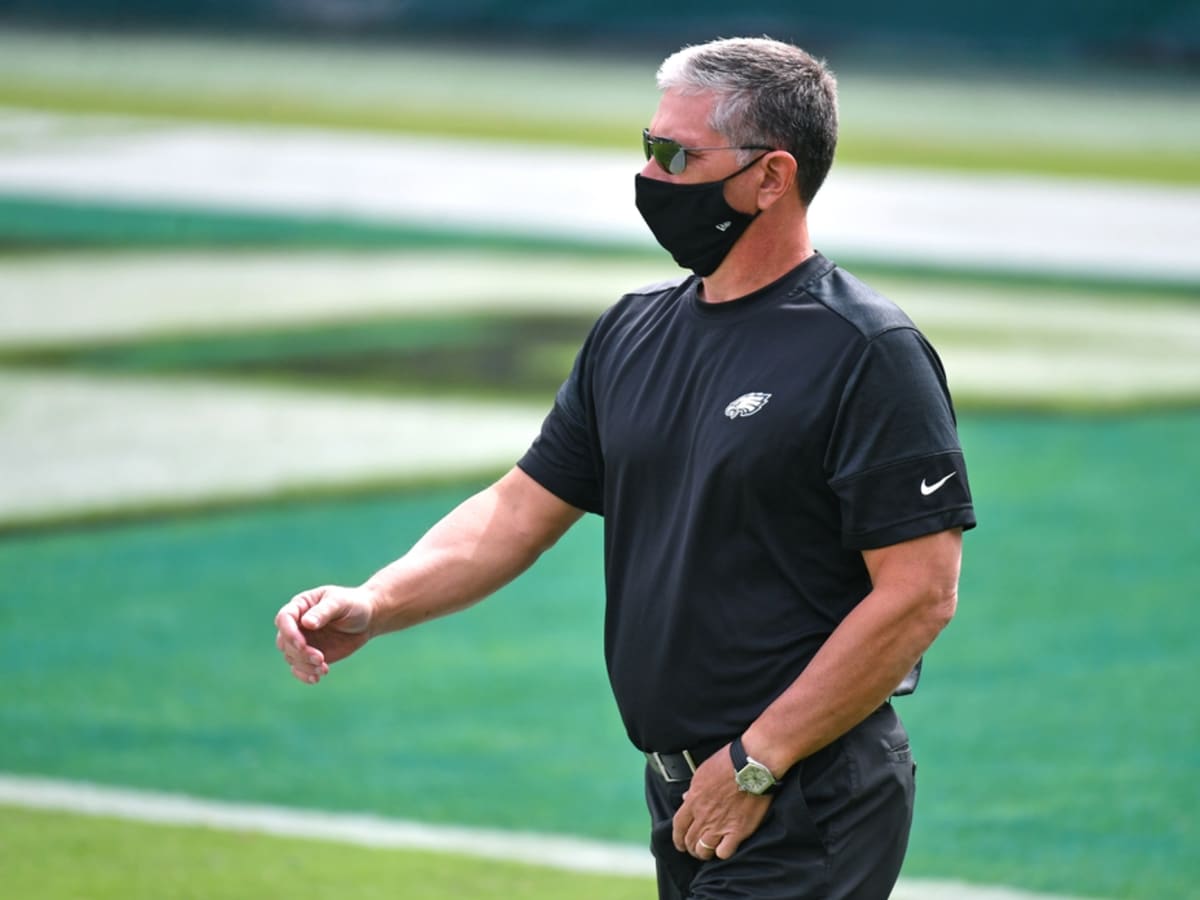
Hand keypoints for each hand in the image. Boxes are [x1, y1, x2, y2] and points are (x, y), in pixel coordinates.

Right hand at [274, 585, 373, 683]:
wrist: (367, 619)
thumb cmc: (353, 604)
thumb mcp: (340, 603)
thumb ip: (323, 611)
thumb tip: (306, 623)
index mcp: (301, 605)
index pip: (284, 618)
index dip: (289, 633)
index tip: (302, 644)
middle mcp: (297, 624)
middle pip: (284, 641)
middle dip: (299, 653)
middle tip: (320, 658)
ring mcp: (302, 640)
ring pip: (291, 657)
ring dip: (304, 665)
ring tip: (324, 668)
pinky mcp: (309, 655)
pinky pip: (298, 668)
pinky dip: (304, 675)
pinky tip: (316, 678)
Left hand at [672, 744, 771, 860]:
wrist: (751, 766)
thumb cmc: (728, 764)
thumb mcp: (703, 772)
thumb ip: (693, 789)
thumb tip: (685, 797)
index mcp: (693, 801)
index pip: (678, 826)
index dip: (677, 838)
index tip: (680, 843)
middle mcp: (703, 816)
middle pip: (690, 840)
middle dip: (690, 847)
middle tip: (695, 849)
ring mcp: (720, 825)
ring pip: (704, 850)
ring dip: (704, 853)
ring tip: (708, 852)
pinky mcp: (738, 831)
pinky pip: (724, 852)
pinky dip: (722, 853)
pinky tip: (725, 848)